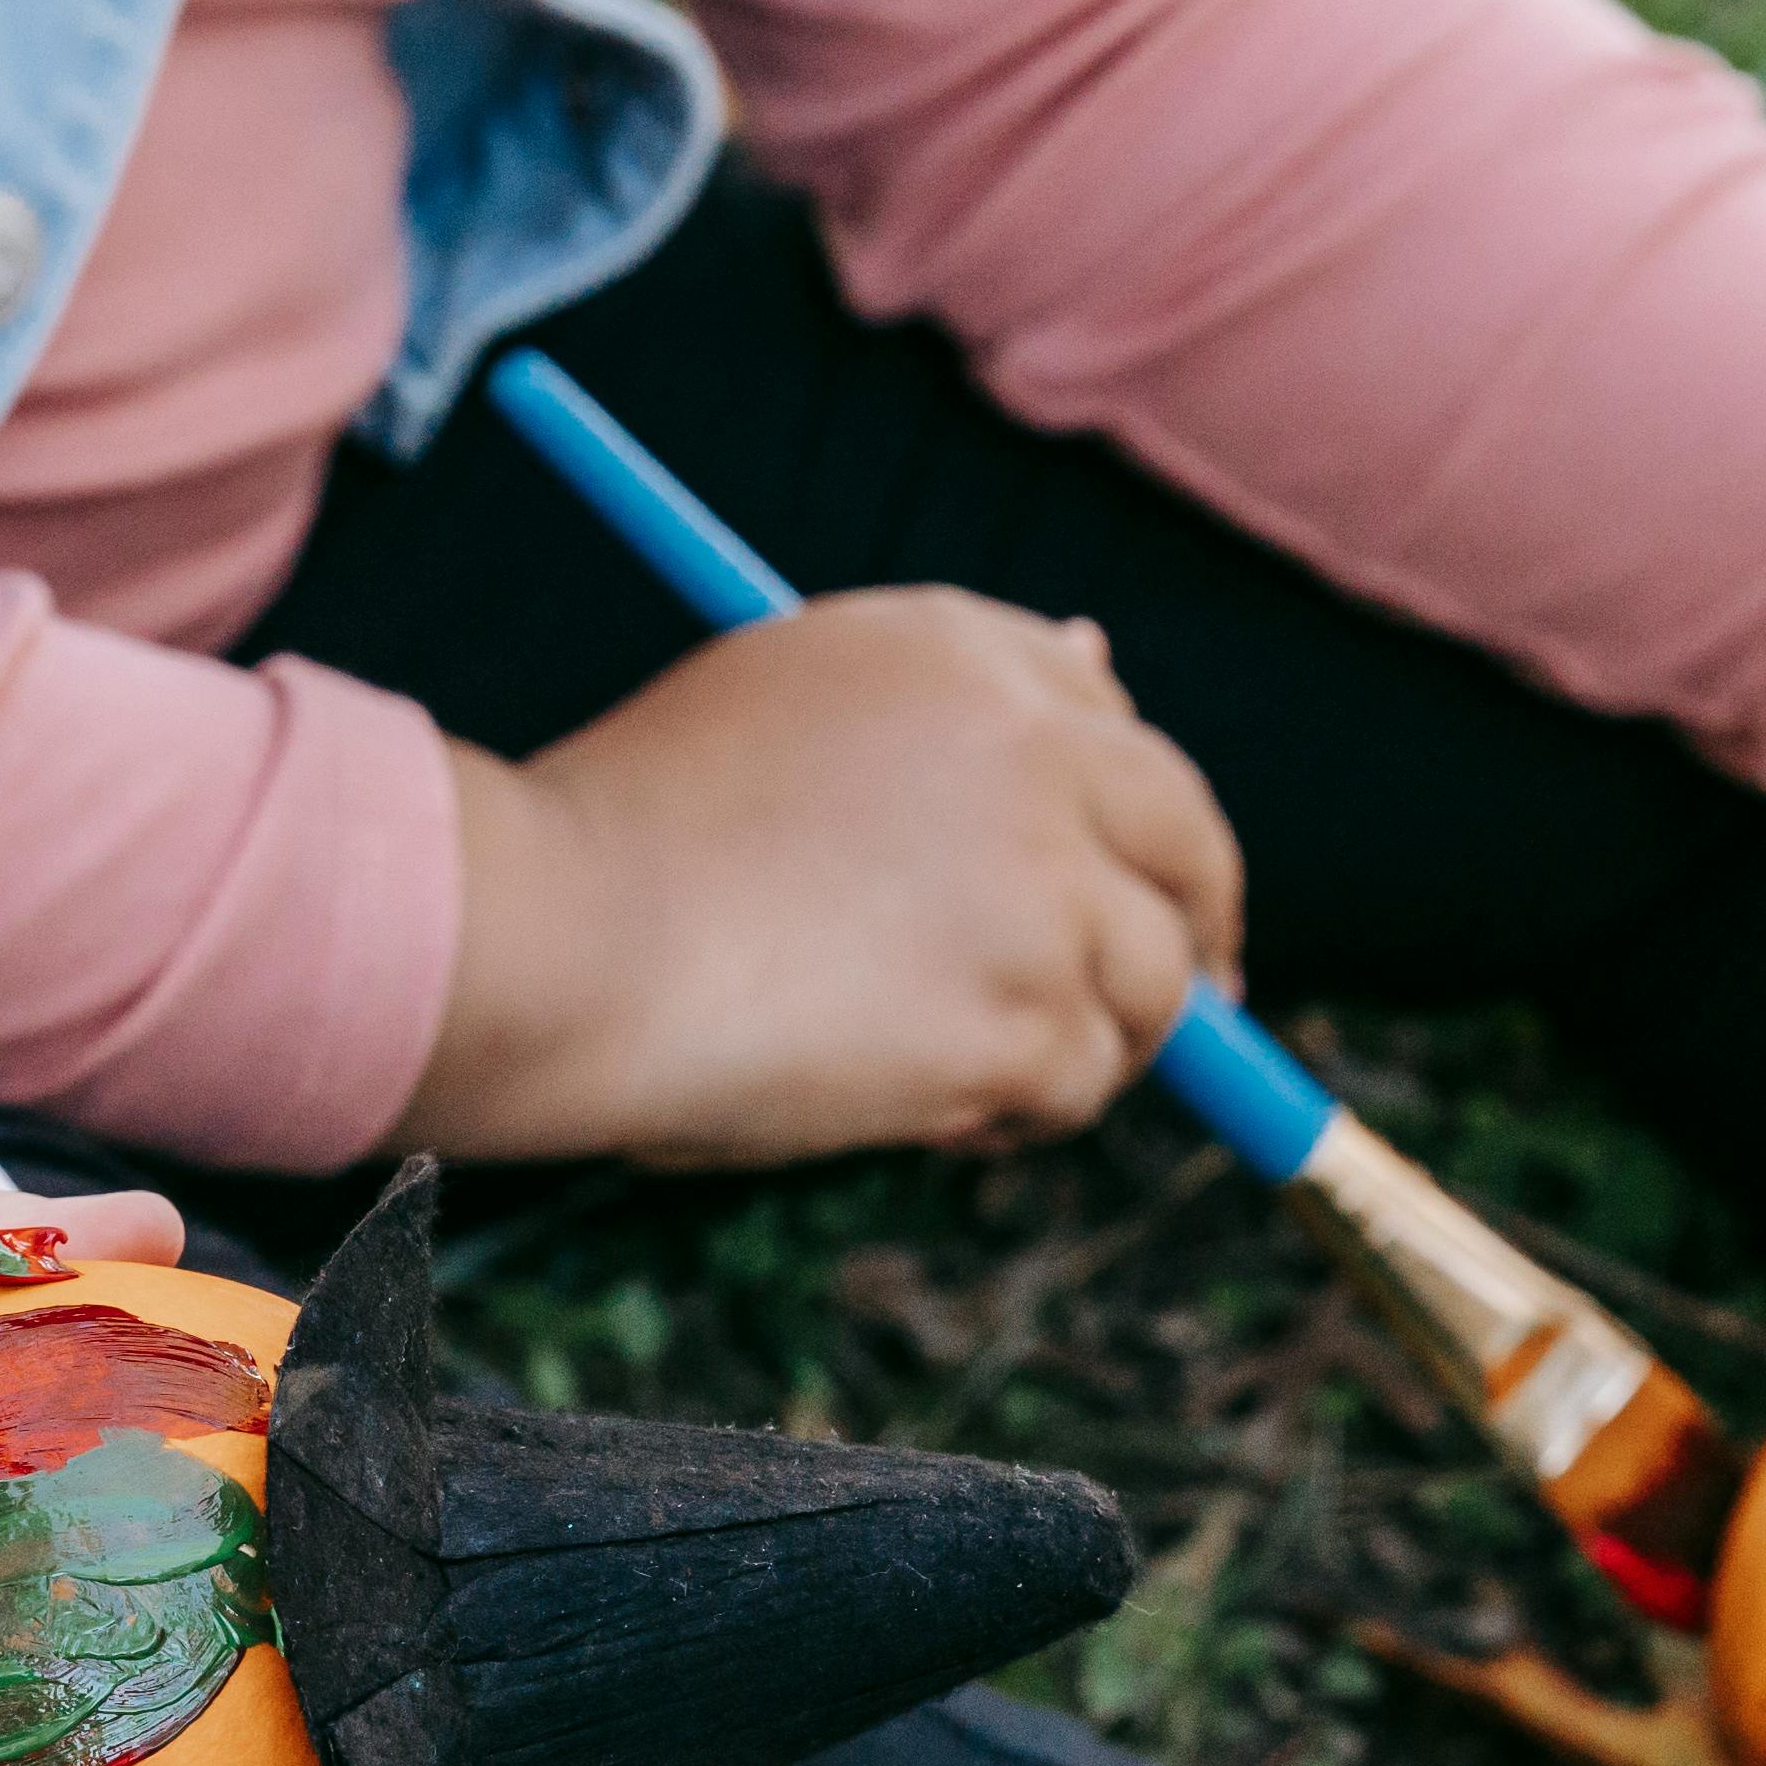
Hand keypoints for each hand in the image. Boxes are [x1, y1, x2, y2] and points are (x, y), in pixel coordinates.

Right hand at [403, 592, 1242, 1165]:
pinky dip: (1019, 1113)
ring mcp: (1048, 890)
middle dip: (1198, 929)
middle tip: (1188, 1000)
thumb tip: (1102, 660)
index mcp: (965, 652)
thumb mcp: (783, 694)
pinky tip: (925, 1110)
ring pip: (1152, 987)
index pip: (1114, 719)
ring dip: (1092, 1038)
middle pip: (1189, 843)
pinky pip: (1080, 1083)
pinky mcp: (1033, 1020)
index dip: (1133, 815)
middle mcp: (1037, 751)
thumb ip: (951, 693)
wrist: (567, 941)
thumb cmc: (631, 831)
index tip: (1132, 875)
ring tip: (974, 1072)